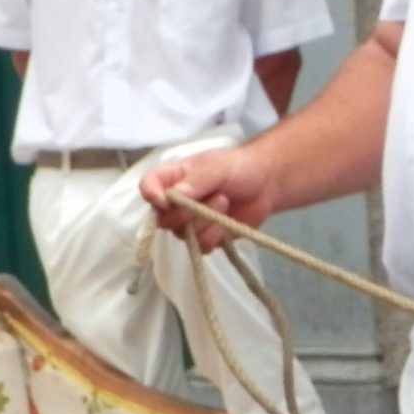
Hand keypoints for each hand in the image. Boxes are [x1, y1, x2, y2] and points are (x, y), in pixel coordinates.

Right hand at [140, 146, 274, 249]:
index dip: (151, 195)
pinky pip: (200, 246)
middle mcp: (175, 203)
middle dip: (188, 213)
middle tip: (217, 197)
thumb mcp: (217, 167)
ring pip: (182, 235)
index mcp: (172, 179)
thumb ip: (195, 180)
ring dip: (205, 222)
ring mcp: (189, 223)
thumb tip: (171, 197)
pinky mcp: (206, 239)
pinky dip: (214, 237)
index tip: (165, 200)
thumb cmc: (237, 168)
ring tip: (225, 202)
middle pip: (163, 219)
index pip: (148, 187)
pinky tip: (227, 223)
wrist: (265, 185)